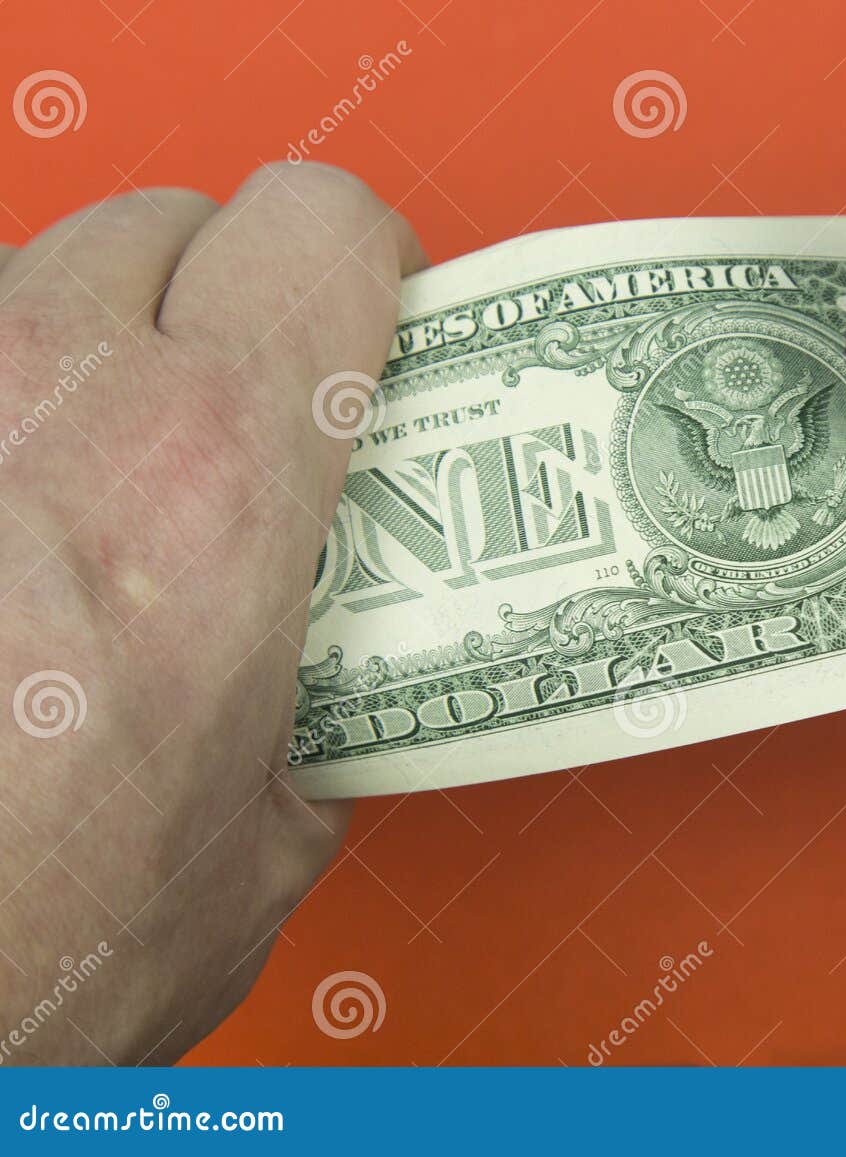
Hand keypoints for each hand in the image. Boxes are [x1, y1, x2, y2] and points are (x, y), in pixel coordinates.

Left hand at [0, 163, 422, 1061]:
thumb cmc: (13, 947)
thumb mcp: (259, 845)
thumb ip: (312, 711)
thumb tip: (312, 691)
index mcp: (213, 478)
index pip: (321, 226)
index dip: (365, 268)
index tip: (376, 329)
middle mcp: (51, 402)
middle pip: (172, 223)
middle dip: (221, 300)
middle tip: (243, 419)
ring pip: (33, 282)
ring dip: (88, 355)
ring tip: (97, 491)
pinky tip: (2, 540)